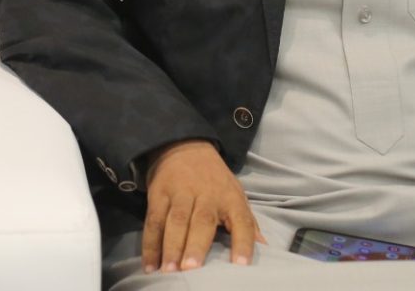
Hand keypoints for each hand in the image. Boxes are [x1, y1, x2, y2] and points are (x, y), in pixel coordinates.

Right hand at [141, 139, 263, 272]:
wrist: (184, 144)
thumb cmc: (214, 179)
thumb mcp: (235, 193)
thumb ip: (247, 222)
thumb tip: (264, 246)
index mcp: (230, 197)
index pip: (241, 220)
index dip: (243, 242)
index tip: (241, 264)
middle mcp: (207, 194)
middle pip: (202, 221)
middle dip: (196, 245)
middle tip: (191, 268)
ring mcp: (181, 193)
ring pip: (176, 221)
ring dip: (171, 246)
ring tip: (169, 270)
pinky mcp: (159, 193)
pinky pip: (154, 221)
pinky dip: (150, 244)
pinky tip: (150, 265)